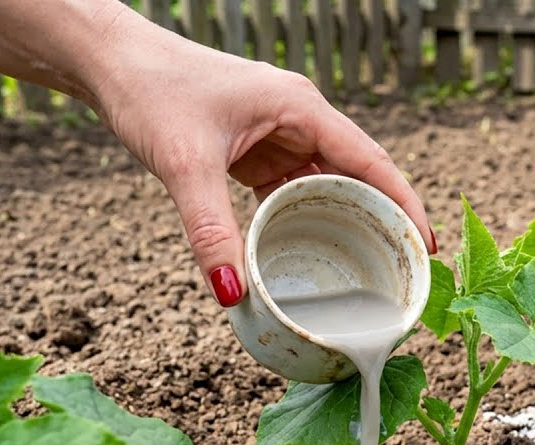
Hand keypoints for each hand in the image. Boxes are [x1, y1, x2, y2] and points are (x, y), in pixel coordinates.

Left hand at [92, 20, 433, 306]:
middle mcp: (300, 119)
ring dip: (343, 222)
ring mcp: (279, 134)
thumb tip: (233, 293)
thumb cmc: (150, 89)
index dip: (404, 204)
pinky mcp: (256, 148)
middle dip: (381, 220)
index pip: (372, 161)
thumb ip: (210, 230)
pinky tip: (308, 250)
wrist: (109, 60)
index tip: (424, 246)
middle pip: (359, 175)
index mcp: (301, 108)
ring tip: (364, 268)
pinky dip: (304, 218)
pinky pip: (293, 189)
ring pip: (327, 184)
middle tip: (401, 270)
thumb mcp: (183, 163)